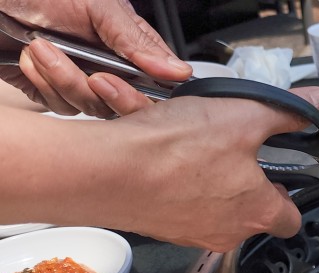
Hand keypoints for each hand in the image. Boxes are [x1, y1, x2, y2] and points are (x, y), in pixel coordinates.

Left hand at [0, 0, 190, 117]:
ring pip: (93, 107)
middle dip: (106, 91)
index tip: (126, 83)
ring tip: (44, 48)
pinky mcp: (53, 91)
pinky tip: (32, 60)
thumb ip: (137, 40)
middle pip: (127, 103)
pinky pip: (62, 106)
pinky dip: (43, 83)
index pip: (157, 79)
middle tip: (94, 76)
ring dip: (64, 79)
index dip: (147, 91)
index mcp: (127, 41)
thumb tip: (176, 69)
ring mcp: (81, 79)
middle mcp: (108, 63)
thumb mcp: (97, 6)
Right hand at [1, 86, 318, 251]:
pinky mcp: (160, 227)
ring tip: (198, 151)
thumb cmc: (176, 150)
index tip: (285, 177)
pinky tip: (166, 158)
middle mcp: (228, 232)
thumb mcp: (245, 115)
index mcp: (259, 212)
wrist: (106, 171)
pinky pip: (180, 205)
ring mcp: (192, 233)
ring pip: (214, 208)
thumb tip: (318, 105)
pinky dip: (178, 183)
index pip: (291, 221)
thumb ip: (288, 111)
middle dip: (248, 185)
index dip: (291, 198)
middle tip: (236, 153)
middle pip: (252, 214)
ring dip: (211, 182)